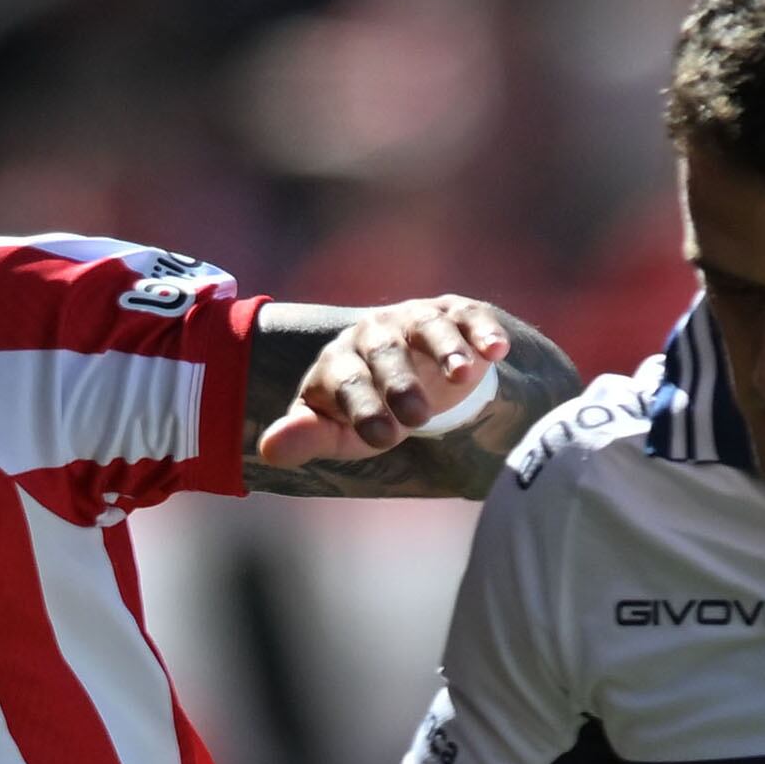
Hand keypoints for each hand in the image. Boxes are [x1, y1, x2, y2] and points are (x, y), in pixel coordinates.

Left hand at [257, 296, 506, 472]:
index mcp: (340, 360)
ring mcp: (416, 319)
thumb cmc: (366, 409)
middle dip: (400, 383)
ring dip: (446, 348)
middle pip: (385, 353)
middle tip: (418, 418)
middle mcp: (375, 333)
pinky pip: (469, 316)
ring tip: (463, 376)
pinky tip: (497, 350)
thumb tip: (268, 450)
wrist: (409, 374)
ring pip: (428, 327)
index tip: (381, 437)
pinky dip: (483, 330)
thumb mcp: (337, 429)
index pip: (346, 381)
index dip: (361, 407)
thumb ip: (307, 436)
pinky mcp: (455, 314)